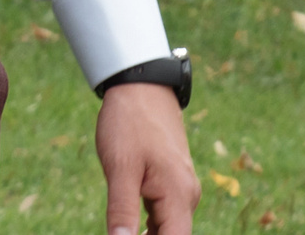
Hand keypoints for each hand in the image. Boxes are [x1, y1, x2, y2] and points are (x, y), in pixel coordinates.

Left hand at [97, 82, 197, 234]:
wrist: (142, 84)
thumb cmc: (130, 123)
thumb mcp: (120, 168)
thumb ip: (122, 211)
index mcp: (178, 195)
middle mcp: (186, 196)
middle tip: (117, 231)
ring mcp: (181, 189)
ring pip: (168, 230)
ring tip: (119, 231)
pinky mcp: (172, 183)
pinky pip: (164, 217)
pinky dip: (149, 230)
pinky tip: (129, 231)